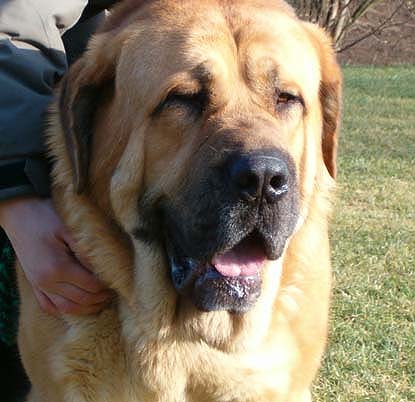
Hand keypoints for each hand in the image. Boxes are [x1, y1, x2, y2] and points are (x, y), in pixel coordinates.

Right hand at [0, 197, 112, 315]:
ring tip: (103, 301)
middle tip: (116, 292)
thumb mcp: (69, 229)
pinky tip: (80, 307)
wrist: (19, 213)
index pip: (91, 285)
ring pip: (67, 308)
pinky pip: (50, 306)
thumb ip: (86, 251)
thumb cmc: (46, 217)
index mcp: (57, 268)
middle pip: (82, 299)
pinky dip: (66, 310)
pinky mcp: (34, 284)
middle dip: (101, 298)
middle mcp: (47, 282)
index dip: (107, 285)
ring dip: (87, 308)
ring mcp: (38, 285)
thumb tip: (104, 269)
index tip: (119, 280)